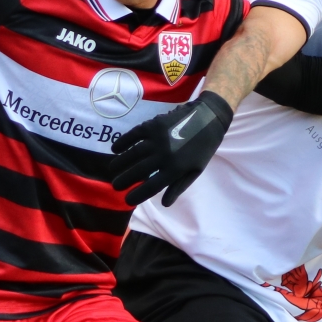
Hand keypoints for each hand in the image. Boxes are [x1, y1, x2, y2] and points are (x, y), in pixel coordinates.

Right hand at [109, 92, 234, 206]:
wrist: (208, 118)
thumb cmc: (203, 148)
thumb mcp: (195, 171)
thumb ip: (178, 187)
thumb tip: (164, 203)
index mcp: (175, 169)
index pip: (151, 187)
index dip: (137, 195)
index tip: (127, 200)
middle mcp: (164, 155)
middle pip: (138, 171)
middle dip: (124, 180)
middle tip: (115, 185)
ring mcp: (157, 139)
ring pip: (133, 153)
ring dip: (120, 163)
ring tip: (112, 170)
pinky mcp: (153, 125)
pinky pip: (134, 135)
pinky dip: (123, 142)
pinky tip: (115, 149)